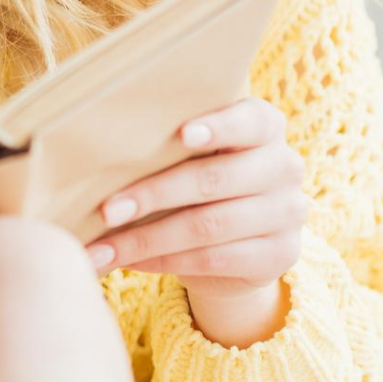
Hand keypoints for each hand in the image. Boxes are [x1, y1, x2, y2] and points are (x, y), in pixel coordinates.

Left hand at [86, 95, 309, 301]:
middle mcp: (284, 167)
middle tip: (106, 210)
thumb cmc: (197, 175)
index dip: (218, 126)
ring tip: (101, 248)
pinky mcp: (280, 255)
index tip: (181, 134)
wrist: (237, 239)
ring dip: (147, 239)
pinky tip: (129, 261)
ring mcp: (287, 213)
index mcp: (264, 127)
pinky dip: (164, 261)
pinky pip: (213, 259)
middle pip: (213, 179)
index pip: (251, 121)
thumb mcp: (190, 152)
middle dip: (153, 195)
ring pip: (208, 226)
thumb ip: (166, 141)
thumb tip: (94, 149)